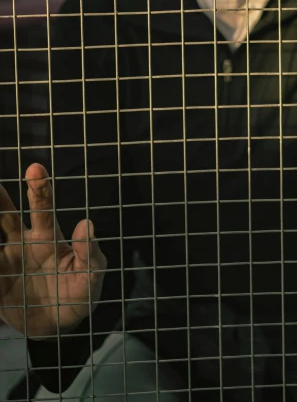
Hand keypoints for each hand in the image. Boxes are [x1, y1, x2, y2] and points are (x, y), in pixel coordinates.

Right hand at [0, 163, 105, 338]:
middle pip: (7, 216)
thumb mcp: (90, 277)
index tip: (35, 168)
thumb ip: (90, 253)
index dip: (40, 188)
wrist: (57, 326)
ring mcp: (5, 261)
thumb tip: (85, 224)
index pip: (42, 208)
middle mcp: (22, 243)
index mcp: (47, 237)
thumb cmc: (77, 294)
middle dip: (0, 198)